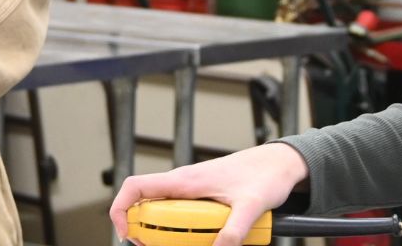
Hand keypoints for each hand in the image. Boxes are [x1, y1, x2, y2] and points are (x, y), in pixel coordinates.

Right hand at [110, 143, 309, 245]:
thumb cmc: (265, 175)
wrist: (281, 163)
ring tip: (182, 245)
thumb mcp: (251, 206)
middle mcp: (183, 184)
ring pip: (163, 214)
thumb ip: (235, 231)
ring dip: (165, 234)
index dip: (121, 210)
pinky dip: (183, 231)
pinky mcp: (202, 199)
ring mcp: (191, 191)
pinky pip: (181, 216)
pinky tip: (201, 241)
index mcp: (185, 180)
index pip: (136, 187)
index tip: (126, 234)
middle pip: (145, 207)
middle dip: (144, 232)